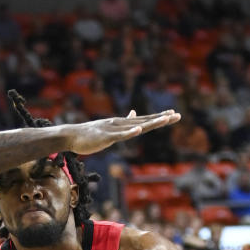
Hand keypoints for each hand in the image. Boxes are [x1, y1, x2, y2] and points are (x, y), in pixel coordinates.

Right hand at [62, 109, 180, 155]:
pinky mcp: (105, 137)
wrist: (71, 135)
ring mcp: (113, 129)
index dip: (159, 117)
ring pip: (135, 127)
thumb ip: (124, 121)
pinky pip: (120, 136)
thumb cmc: (90, 134)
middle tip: (177, 115)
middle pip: (144, 121)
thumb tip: (133, 112)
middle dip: (161, 119)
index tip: (173, 114)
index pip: (144, 119)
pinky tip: (139, 130)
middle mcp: (120, 124)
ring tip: (165, 120)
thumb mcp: (110, 127)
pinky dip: (129, 132)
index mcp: (122, 123)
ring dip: (150, 123)